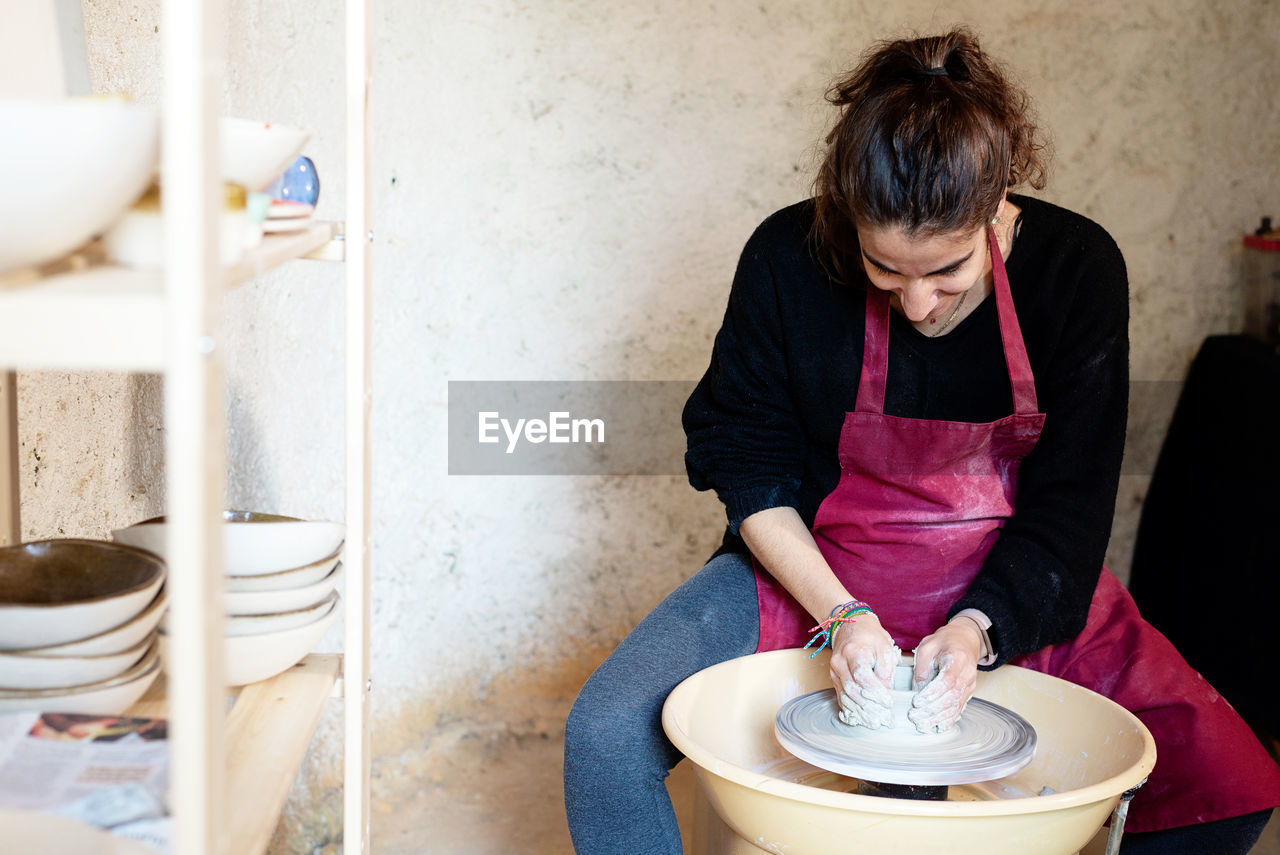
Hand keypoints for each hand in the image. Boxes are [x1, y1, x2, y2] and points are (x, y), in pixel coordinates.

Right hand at [828, 612, 899, 728]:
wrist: (850, 625)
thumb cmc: (870, 636)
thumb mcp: (884, 647)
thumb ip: (886, 670)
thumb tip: (886, 691)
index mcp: (853, 652)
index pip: (862, 677)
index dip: (876, 692)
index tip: (888, 703)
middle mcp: (839, 662)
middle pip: (852, 690)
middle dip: (868, 707)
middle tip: (883, 718)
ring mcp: (834, 671)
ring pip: (845, 696)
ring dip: (860, 712)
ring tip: (873, 722)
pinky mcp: (833, 678)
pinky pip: (840, 696)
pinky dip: (851, 709)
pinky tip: (860, 718)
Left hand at [909, 618, 982, 732]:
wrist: (965, 640)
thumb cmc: (945, 642)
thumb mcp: (928, 646)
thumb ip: (922, 666)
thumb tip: (918, 688)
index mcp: (958, 659)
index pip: (947, 681)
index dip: (932, 694)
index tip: (917, 702)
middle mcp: (967, 674)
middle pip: (951, 697)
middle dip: (932, 710)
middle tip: (915, 717)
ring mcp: (970, 684)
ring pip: (956, 706)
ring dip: (939, 718)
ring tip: (923, 725)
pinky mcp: (968, 692)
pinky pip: (960, 708)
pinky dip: (949, 719)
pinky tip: (938, 726)